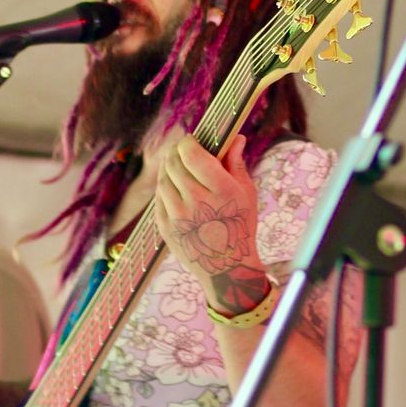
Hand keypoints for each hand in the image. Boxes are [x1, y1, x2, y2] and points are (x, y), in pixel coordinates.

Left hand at [154, 134, 268, 314]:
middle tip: (184, 150)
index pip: (191, 154)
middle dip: (178, 152)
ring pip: (163, 178)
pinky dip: (165, 187)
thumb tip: (236, 137)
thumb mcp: (247, 193)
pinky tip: (175, 188)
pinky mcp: (165, 227)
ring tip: (179, 168)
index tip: (192, 141)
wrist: (227, 268)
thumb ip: (236, 164)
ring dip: (169, 168)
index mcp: (220, 190)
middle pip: (174, 163)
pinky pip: (158, 197)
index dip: (188, 142)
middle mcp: (196, 202)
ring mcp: (178, 216)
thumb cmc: (240, 226)